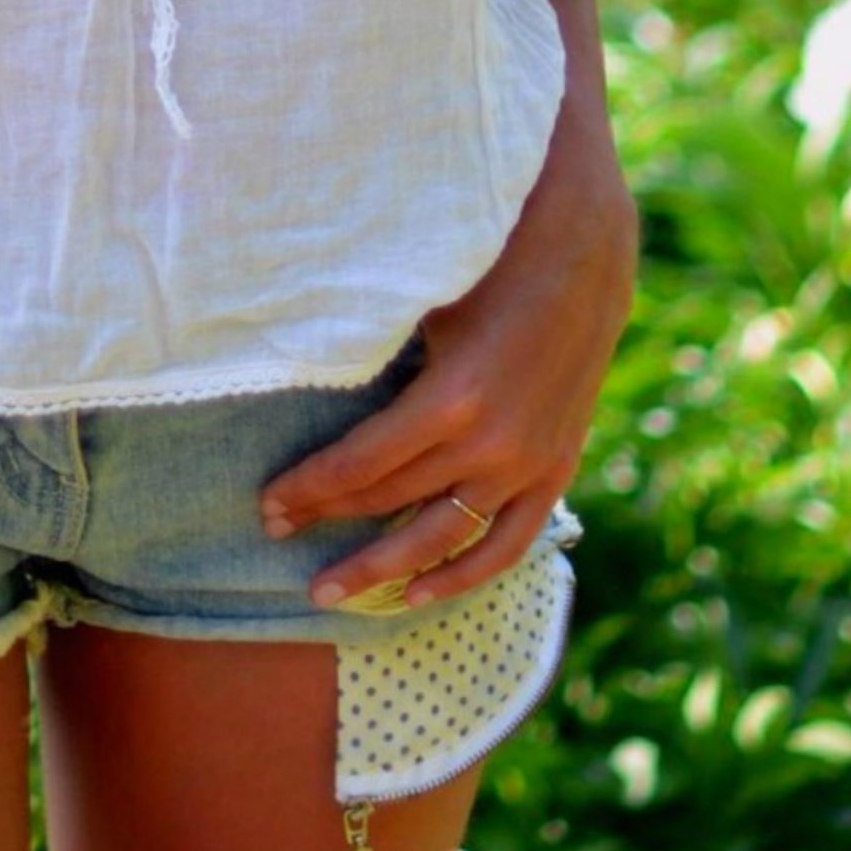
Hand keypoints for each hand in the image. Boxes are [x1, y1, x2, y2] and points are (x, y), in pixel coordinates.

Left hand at [255, 119, 636, 608]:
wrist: (582, 255)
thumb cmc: (484, 263)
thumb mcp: (421, 301)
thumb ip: (369, 347)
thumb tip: (294, 374)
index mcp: (452, 399)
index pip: (360, 464)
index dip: (308, 488)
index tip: (268, 503)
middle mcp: (490, 445)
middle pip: (389, 501)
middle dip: (326, 521)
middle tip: (275, 536)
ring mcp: (527, 465)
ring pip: (442, 538)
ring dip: (383, 569)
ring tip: (328, 592)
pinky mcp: (554, 469)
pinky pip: (506, 542)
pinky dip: (463, 574)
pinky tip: (416, 595)